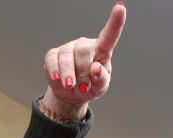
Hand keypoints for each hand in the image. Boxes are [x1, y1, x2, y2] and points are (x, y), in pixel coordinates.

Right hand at [42, 1, 126, 119]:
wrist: (71, 94)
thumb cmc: (90, 87)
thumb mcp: (100, 88)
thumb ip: (101, 80)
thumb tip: (95, 69)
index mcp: (102, 51)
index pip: (109, 36)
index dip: (115, 22)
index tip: (120, 8)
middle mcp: (85, 45)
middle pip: (83, 51)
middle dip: (82, 72)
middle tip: (83, 87)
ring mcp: (68, 48)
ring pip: (66, 56)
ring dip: (68, 75)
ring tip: (70, 86)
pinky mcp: (54, 54)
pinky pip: (51, 60)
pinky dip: (54, 71)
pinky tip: (57, 79)